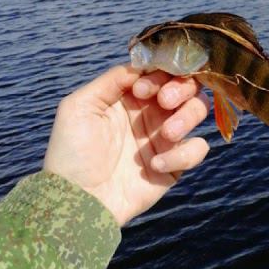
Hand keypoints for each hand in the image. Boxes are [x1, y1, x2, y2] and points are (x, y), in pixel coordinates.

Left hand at [42, 64, 211, 226]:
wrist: (80, 200)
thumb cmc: (72, 153)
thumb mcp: (79, 106)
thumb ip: (111, 80)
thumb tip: (142, 68)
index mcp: (129, 95)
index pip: (159, 71)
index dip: (159, 74)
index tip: (142, 90)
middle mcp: (150, 112)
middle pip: (186, 85)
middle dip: (181, 88)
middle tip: (165, 103)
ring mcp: (164, 138)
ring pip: (197, 110)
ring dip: (187, 116)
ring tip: (166, 134)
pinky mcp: (175, 164)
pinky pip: (197, 149)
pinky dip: (183, 154)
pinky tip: (155, 165)